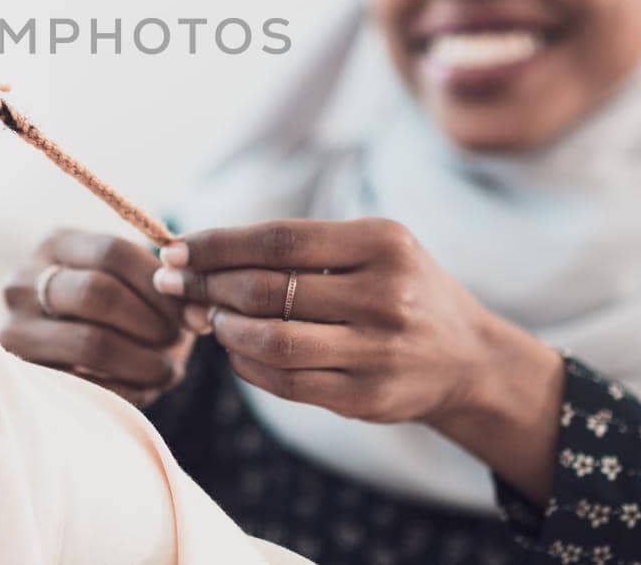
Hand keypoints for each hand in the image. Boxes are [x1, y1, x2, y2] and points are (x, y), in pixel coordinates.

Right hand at [1, 229, 196, 407]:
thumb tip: (196, 307)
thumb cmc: (116, 313)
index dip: (157, 282)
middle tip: (177, 341)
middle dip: (150, 322)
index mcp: (55, 245)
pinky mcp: (22, 377)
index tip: (190, 311)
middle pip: (97, 293)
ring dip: (144, 361)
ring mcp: (15, 330)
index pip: (111, 251)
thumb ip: (163, 284)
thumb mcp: (130, 285)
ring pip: (92, 343)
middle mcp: (23, 282)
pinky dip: (126, 390)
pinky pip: (85, 386)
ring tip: (167, 370)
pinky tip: (142, 388)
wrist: (71, 358)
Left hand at [153, 217, 563, 501]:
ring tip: (209, 318)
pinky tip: (236, 350)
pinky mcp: (368, 399)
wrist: (468, 357)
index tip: (173, 248)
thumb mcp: (368, 247)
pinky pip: (286, 382)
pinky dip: (246, 365)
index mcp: (382, 243)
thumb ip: (295, 250)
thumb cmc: (397, 287)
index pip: (277, 241)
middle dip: (206, 286)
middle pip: (267, 290)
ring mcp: (379, 352)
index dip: (216, 245)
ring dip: (224, 329)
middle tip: (173, 284)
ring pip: (271, 341)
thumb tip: (196, 258)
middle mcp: (385, 296)